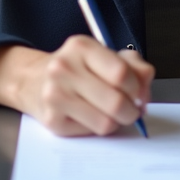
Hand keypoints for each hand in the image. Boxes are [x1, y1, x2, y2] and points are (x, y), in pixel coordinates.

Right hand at [0, 37, 153, 136]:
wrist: (33, 80)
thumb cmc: (77, 69)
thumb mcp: (104, 55)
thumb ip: (133, 65)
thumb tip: (146, 86)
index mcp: (81, 47)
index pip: (122, 74)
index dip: (138, 88)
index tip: (139, 94)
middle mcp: (64, 68)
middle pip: (116, 102)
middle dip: (132, 111)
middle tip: (132, 110)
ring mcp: (55, 95)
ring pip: (106, 122)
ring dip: (117, 122)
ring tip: (113, 114)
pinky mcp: (52, 120)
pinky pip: (91, 132)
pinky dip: (98, 128)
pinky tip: (91, 116)